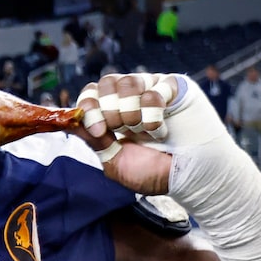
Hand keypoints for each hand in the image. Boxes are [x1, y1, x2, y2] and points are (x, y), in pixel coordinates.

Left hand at [76, 72, 182, 194]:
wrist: (190, 179)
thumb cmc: (155, 173)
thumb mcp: (115, 162)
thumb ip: (94, 140)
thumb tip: (70, 122)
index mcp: (113, 115)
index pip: (91, 94)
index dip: (88, 106)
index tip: (96, 130)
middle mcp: (131, 99)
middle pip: (105, 83)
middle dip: (109, 110)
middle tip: (122, 130)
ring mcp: (152, 91)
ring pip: (128, 81)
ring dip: (130, 110)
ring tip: (143, 131)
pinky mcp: (175, 88)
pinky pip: (155, 87)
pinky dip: (152, 111)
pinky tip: (159, 130)